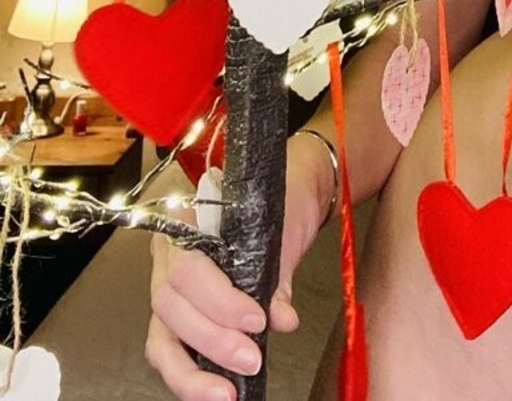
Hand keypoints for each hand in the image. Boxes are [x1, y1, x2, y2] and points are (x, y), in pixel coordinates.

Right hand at [145, 146, 326, 400]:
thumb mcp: (282, 229)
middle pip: (169, 306)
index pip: (188, 268)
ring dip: (191, 371)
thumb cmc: (282, 201)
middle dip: (211, 339)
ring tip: (226, 393)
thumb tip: (281, 319)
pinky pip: (170, 350)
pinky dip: (190, 375)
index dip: (218, 301)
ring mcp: (169, 288)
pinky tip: (214, 391)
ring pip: (161, 337)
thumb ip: (277, 276)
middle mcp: (169, 256)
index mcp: (187, 222)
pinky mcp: (179, 317)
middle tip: (250, 358)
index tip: (256, 319)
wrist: (291, 189)